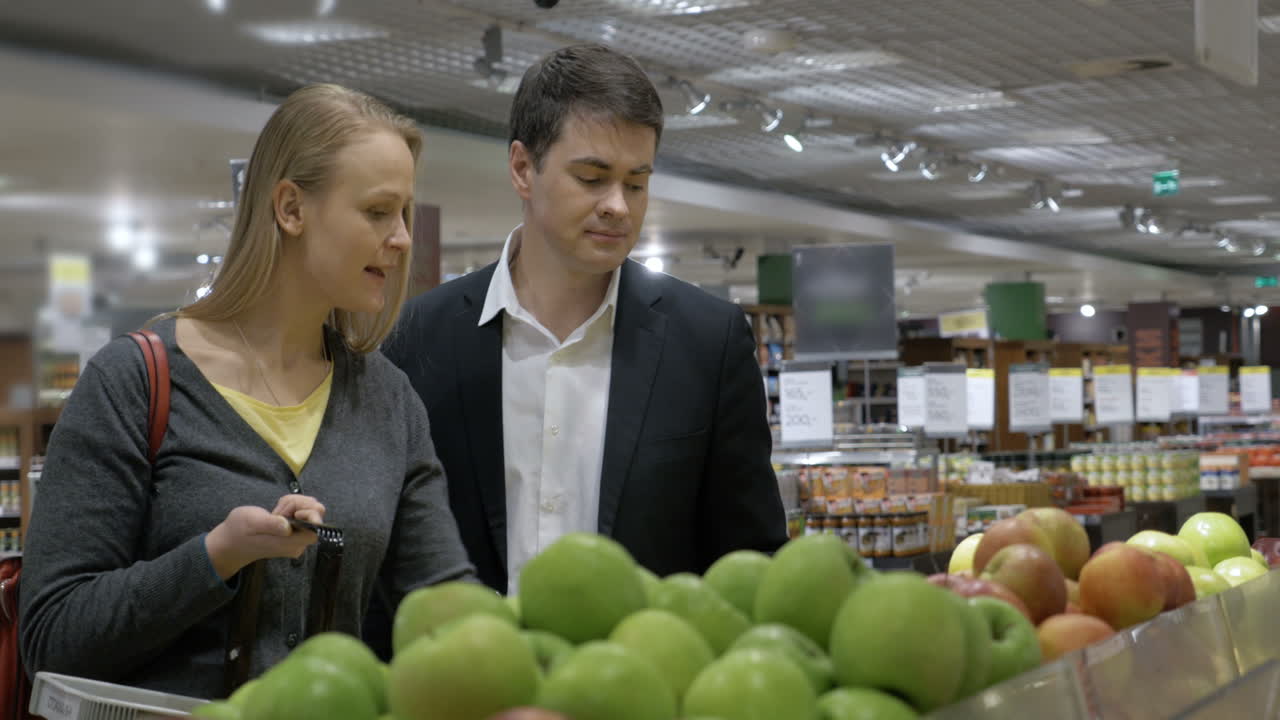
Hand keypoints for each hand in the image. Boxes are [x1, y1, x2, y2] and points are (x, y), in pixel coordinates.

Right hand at [205, 495, 325, 579]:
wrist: (230, 542)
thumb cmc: (238, 531)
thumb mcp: (251, 522)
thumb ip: (271, 524)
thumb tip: (288, 527)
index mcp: (290, 543)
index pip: (317, 530)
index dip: (311, 515)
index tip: (293, 511)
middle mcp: (297, 544)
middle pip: (315, 517)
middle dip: (299, 505)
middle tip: (278, 510)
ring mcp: (296, 539)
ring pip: (309, 512)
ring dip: (293, 505)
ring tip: (274, 513)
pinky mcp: (294, 533)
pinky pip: (302, 514)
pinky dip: (291, 508)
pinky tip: (277, 513)